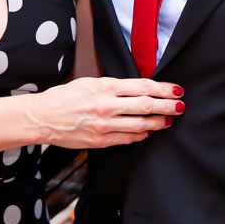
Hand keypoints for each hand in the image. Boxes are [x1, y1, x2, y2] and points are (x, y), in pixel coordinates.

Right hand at [24, 77, 183, 148]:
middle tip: (181, 105)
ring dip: (159, 122)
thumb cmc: (64, 97)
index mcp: (105, 87)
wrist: (43, 117)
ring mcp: (104, 125)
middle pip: (146, 105)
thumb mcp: (90, 82)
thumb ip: (115, 86)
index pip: (142, 86)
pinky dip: (142, 135)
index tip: (176, 90)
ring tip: (169, 120)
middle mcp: (107, 106)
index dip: (163, 89)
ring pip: (141, 124)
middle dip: (168, 106)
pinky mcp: (100, 141)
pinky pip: (128, 139)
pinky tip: (149, 131)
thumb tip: (139, 88)